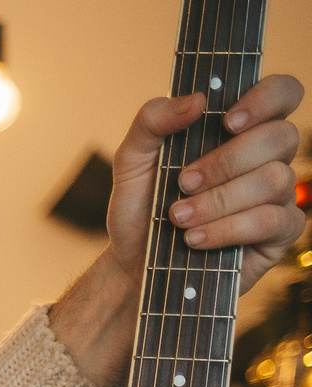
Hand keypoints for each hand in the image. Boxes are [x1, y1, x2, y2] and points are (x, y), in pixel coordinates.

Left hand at [51, 74, 304, 386]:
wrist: (133, 265)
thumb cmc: (140, 208)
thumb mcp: (131, 160)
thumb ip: (152, 120)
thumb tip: (195, 100)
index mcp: (241, 130)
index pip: (283, 93)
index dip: (267, 98)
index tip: (227, 120)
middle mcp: (267, 158)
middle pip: (281, 137)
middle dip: (227, 161)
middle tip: (183, 183)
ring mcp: (277, 196)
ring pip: (275, 180)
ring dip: (219, 200)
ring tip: (179, 218)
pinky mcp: (278, 234)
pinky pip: (272, 220)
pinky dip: (228, 229)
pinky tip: (195, 239)